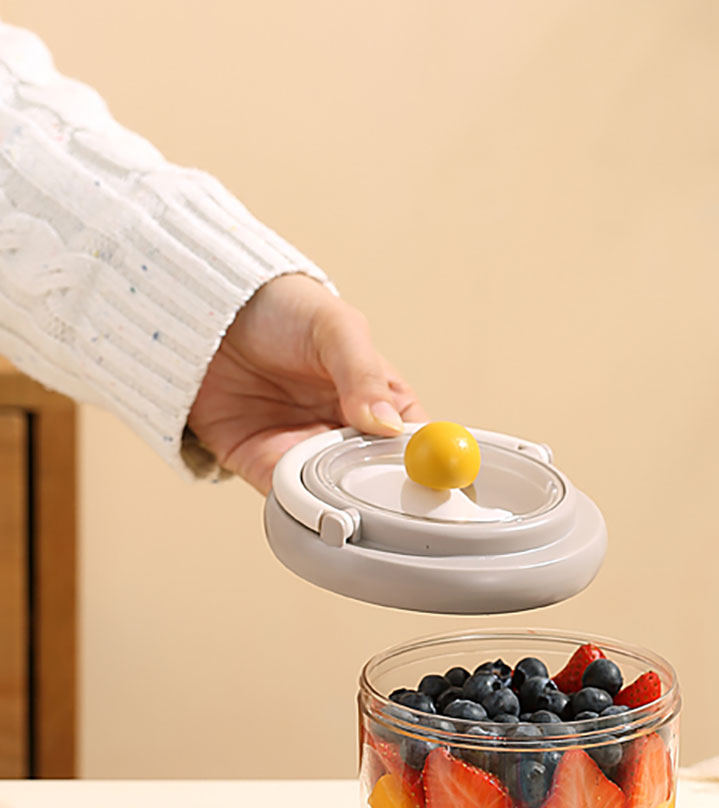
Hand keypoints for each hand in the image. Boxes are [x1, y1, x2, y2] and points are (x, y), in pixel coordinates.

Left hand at [186, 274, 425, 492]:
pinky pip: (286, 496)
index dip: (427, 464)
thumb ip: (364, 374)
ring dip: (334, 498)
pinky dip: (294, 501)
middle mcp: (348, 432)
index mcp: (380, 399)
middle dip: (379, 493)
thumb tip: (387, 424)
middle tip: (379, 495)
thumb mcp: (335, 327)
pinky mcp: (263, 465)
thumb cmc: (279, 307)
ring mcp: (307, 451)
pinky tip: (300, 493)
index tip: (427, 478)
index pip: (416, 444)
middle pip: (379, 481)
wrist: (202, 306)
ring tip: (333, 489)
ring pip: (334, 495)